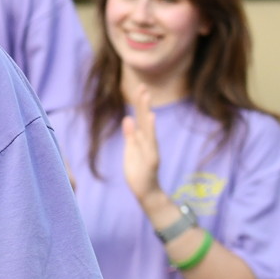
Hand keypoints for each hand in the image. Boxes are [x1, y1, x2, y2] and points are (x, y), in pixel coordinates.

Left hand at [120, 84, 162, 205]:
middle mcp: (148, 141)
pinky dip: (151, 130)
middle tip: (142, 86)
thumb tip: (128, 118)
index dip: (139, 104)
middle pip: (145, 119)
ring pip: (148, 127)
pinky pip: (151, 142)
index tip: (139, 88)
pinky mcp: (151, 158)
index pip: (141, 118)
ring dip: (147, 111)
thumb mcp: (130, 151)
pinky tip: (151, 118)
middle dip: (143, 103)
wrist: (147, 191)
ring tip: (145, 96)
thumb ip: (130, 136)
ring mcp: (150, 149)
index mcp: (141, 139)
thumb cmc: (138, 172)